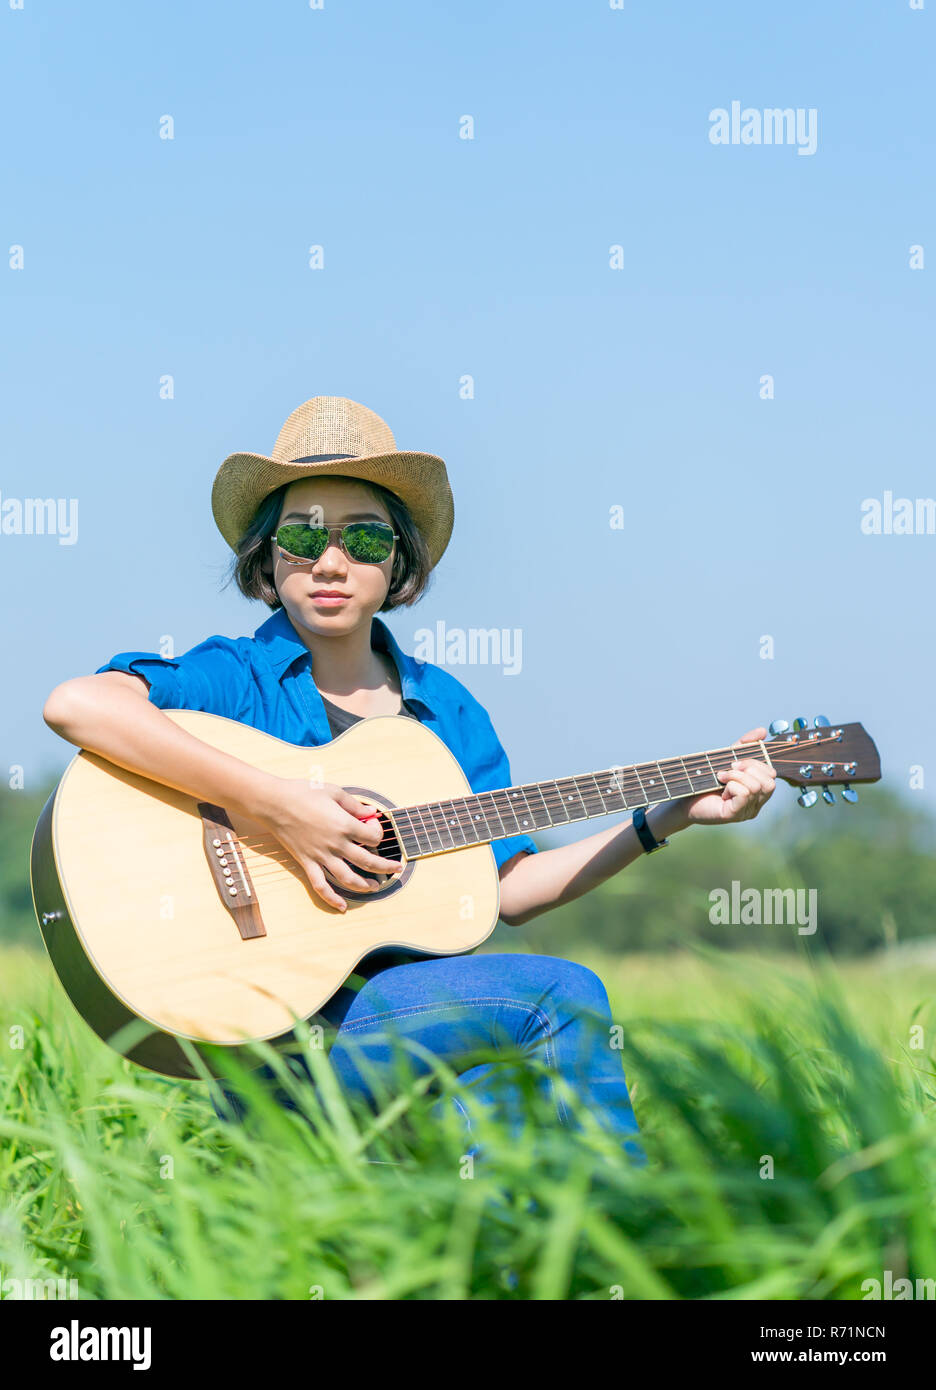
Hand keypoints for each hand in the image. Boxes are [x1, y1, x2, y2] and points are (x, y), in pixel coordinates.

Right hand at [255, 778, 402, 911]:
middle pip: (368, 861)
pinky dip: (331, 899)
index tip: (375, 829)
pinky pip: (320, 886)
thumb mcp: (334, 792)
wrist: (274, 803)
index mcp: (344, 825)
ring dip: (365, 885)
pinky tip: (342, 907)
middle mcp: (336, 844)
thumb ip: (354, 805)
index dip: (379, 834)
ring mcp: (321, 856)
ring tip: (376, 886)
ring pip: (348, 878)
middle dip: (385, 866)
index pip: (373, 837)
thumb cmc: (303, 793)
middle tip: (396, 868)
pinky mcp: (307, 863)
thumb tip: (372, 812)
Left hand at [682, 725, 776, 827]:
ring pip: (755, 786)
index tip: (734, 763)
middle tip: (728, 769)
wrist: (685, 798)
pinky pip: (744, 794)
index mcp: (758, 791)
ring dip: (735, 776)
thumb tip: (763, 731)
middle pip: (769, 782)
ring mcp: (747, 811)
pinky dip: (731, 785)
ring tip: (721, 778)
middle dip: (748, 769)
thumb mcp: (728, 757)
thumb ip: (745, 745)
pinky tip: (721, 790)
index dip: (755, 763)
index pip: (771, 774)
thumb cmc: (707, 779)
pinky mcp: (735, 815)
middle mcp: (757, 804)